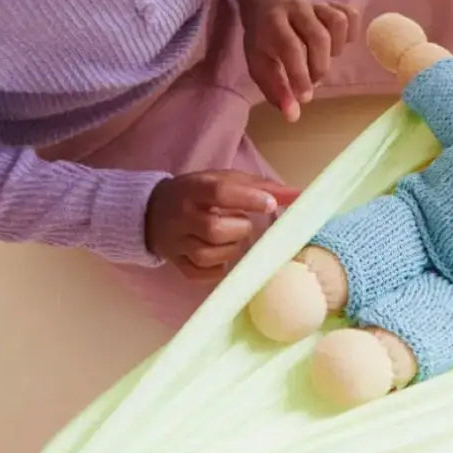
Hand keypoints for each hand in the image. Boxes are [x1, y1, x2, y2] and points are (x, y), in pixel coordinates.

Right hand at [145, 171, 300, 280]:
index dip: (248, 199)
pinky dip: (218, 268)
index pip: (220, 192)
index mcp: (195, 188)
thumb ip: (261, 186)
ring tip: (232, 237)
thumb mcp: (225, 179)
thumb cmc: (199, 192)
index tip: (270, 204)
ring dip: (230, 249)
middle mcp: (182, 216)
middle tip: (242, 223)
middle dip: (239, 229)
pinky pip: (201, 274)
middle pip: (214, 229)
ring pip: (207, 254)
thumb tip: (299, 195)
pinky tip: (222, 254)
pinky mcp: (175, 263)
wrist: (152, 211)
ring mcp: (176, 242)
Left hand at [235, 0, 358, 121]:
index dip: (299, 74)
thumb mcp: (258, 63)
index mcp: (272, 23)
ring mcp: (317, 4)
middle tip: (312, 81)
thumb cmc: (263, 38)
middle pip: (318, 36)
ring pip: (338, 22)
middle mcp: (296, 10)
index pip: (290, 47)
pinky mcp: (333, 3)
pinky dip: (350, 33)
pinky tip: (338, 44)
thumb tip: (294, 115)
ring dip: (336, 48)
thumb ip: (275, 90)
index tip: (305, 99)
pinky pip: (350, 14)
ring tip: (323, 59)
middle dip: (319, 67)